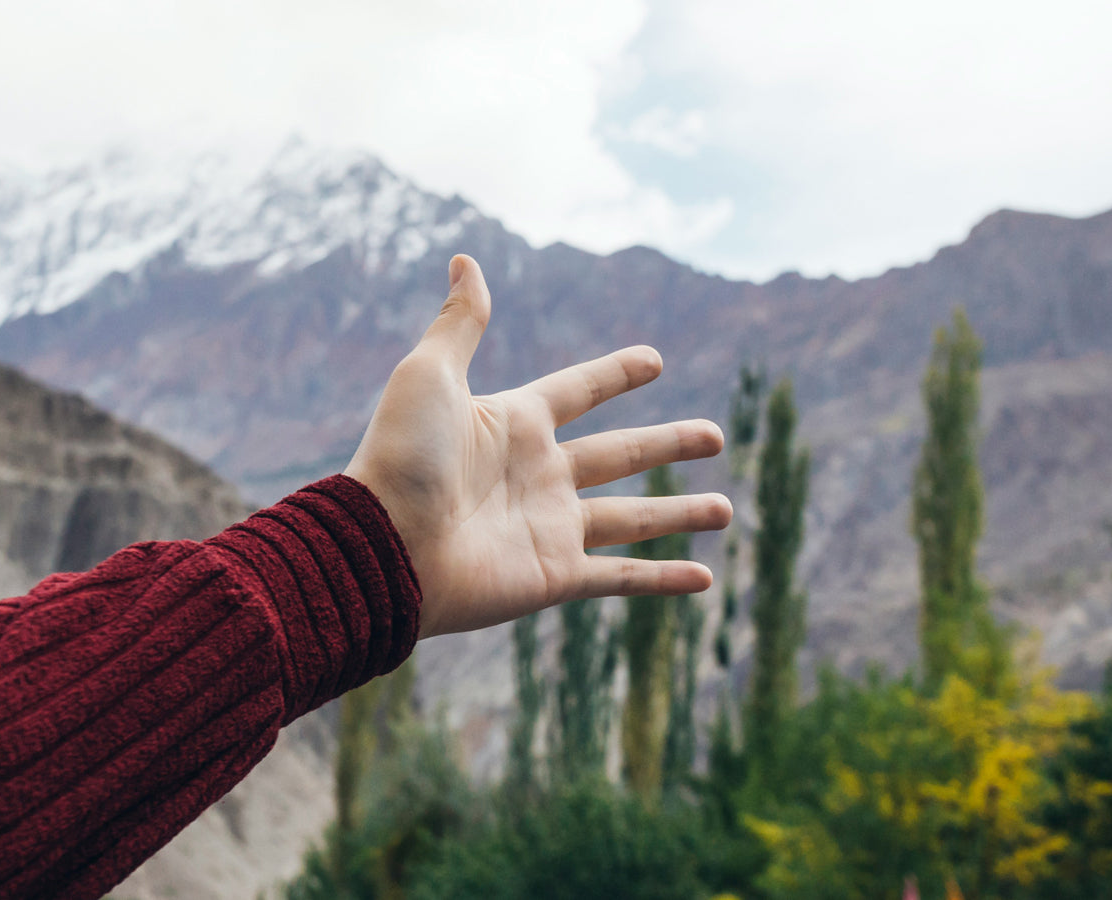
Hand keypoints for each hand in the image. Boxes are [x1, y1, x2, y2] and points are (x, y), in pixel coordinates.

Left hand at [345, 255, 731, 638]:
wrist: (383, 545)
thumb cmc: (400, 457)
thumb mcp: (430, 375)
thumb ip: (460, 321)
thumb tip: (466, 258)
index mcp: (514, 424)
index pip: (578, 391)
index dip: (615, 374)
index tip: (654, 359)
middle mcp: (538, 475)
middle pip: (620, 454)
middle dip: (669, 443)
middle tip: (716, 434)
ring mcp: (550, 527)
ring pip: (633, 517)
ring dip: (681, 513)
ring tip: (729, 509)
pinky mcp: (555, 576)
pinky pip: (621, 577)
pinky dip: (664, 579)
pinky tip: (705, 579)